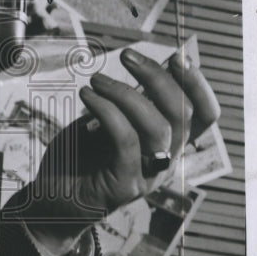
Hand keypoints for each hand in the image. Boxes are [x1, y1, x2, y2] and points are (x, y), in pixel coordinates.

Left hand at [5, 46, 219, 251]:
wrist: (52, 199)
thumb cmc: (80, 154)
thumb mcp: (108, 122)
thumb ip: (129, 103)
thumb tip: (143, 67)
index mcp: (168, 144)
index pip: (204, 117)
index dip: (198, 86)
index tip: (176, 57)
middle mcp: (166, 161)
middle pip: (183, 115)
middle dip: (158, 77)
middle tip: (127, 56)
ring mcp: (148, 176)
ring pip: (158, 127)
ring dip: (126, 93)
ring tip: (95, 80)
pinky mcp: (125, 185)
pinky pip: (126, 140)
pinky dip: (107, 110)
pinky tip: (86, 96)